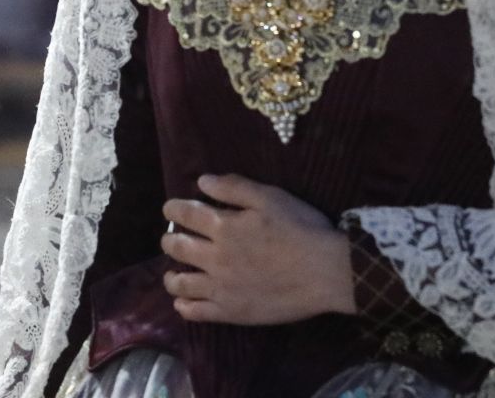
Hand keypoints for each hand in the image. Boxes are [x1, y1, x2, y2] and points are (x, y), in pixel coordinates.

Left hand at [158, 174, 355, 325]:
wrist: (325, 272)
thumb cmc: (301, 229)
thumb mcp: (271, 197)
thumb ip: (234, 187)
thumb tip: (202, 181)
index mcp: (224, 226)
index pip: (185, 214)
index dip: (173, 209)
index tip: (170, 209)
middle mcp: (215, 257)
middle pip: (177, 248)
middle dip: (169, 240)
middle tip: (171, 238)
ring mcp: (221, 288)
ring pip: (180, 283)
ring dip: (171, 275)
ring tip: (173, 273)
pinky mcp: (230, 312)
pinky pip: (196, 313)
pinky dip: (183, 306)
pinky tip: (183, 302)